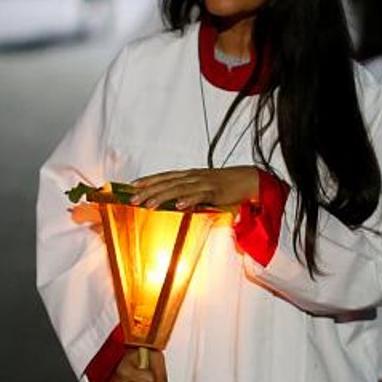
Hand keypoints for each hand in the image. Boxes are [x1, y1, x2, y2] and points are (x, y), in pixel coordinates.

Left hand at [130, 167, 258, 209]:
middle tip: (132, 198)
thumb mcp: (204, 187)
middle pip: (167, 182)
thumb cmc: (225, 185)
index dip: (148, 180)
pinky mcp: (215, 192)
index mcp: (190, 175)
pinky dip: (188, 200)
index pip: (164, 176)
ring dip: (162, 196)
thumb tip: (173, 202)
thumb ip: (188, 192)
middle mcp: (193, 177)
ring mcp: (203, 183)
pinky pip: (199, 196)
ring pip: (178, 189)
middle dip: (148, 190)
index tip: (132, 185)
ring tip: (148, 204)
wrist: (248, 179)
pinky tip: (178, 206)